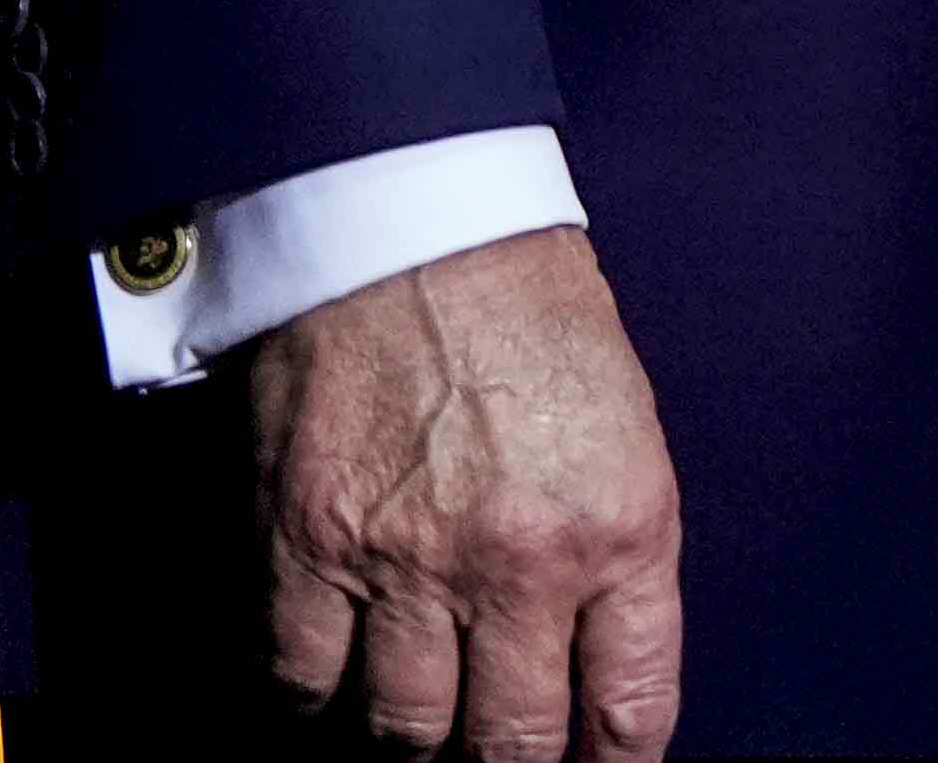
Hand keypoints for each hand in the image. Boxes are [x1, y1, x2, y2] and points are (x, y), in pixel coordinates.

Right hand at [249, 225, 683, 758]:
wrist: (417, 227)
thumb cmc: (532, 314)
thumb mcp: (625, 432)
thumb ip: (613, 557)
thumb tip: (592, 669)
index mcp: (620, 527)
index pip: (632, 711)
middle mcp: (519, 562)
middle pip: (511, 747)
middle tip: (501, 757)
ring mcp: (406, 563)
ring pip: (404, 733)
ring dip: (414, 742)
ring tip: (423, 725)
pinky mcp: (308, 547)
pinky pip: (304, 683)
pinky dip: (318, 699)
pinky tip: (339, 681)